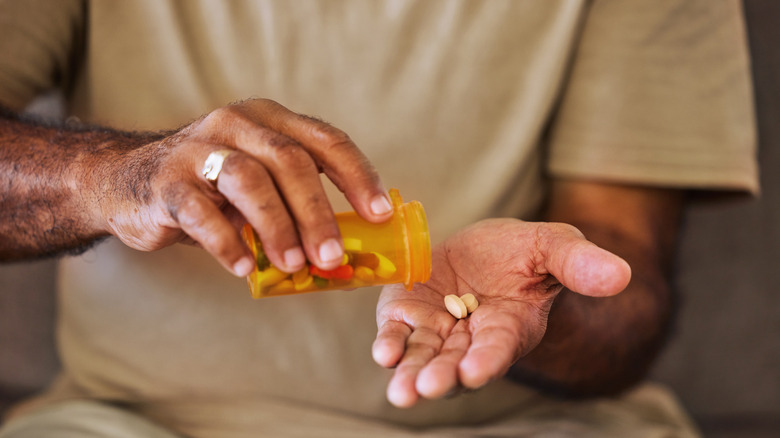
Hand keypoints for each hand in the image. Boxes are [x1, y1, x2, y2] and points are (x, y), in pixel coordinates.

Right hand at [88, 99, 392, 275]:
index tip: (379, 213)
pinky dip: (226, 242)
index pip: (327, 141)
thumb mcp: (259, 184)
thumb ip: (295, 205)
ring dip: (277, 227)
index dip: (358, 176)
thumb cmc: (212, 189)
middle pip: (291, 162)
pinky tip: (242, 268)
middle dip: (318, 213)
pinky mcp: (168, 180)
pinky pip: (201, 212)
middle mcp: (238, 124)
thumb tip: (346, 254)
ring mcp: (199, 148)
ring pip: (249, 180)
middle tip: (333, 256)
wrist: (129, 182)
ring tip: (293, 265)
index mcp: (271, 121)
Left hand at [372, 218, 630, 406]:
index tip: (475, 370)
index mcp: (510, 327)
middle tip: (427, 388)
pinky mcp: (408, 313)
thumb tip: (621, 275)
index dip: (487, 360)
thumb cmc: (526, 253)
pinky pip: (398, 333)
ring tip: (402, 391)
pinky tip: (384, 352)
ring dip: (411, 373)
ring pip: (423, 357)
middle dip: (442, 377)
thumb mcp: (554, 247)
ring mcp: (437, 329)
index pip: (498, 348)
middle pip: (455, 364)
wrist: (486, 249)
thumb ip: (579, 264)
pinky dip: (390, 343)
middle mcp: (471, 338)